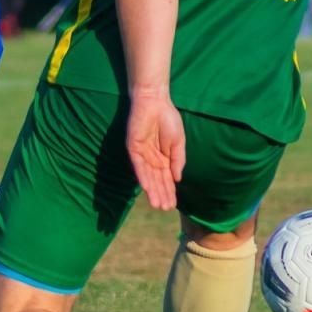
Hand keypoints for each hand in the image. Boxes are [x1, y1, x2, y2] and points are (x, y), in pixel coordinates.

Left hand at [126, 90, 185, 210]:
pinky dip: (143, 178)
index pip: (166, 178)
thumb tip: (178, 180)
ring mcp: (141, 154)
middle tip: (165, 209)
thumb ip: (177, 161)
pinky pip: (138, 166)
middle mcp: (151, 158)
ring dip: (152, 191)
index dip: (169, 191)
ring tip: (158, 205)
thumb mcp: (178, 143)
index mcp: (163, 157)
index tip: (173, 205)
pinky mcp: (133, 148)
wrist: (156, 102)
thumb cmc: (168, 119)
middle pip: (156, 180)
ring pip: (147, 177)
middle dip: (161, 194)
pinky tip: (147, 189)